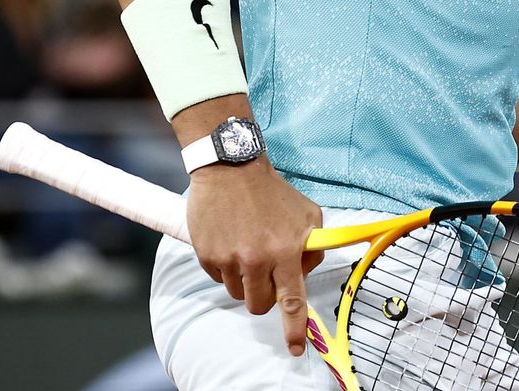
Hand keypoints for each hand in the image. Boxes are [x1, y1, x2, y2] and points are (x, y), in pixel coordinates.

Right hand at [187, 160, 323, 356]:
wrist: (230, 168)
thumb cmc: (272, 192)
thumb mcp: (307, 214)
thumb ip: (312, 247)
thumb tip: (304, 273)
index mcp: (285, 250)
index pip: (291, 300)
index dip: (294, 328)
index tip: (295, 348)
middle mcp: (257, 259)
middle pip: (259, 304)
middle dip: (263, 295)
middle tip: (264, 271)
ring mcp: (229, 258)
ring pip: (238, 293)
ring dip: (243, 279)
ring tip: (245, 248)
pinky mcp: (206, 254)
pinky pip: (218, 277)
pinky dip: (224, 266)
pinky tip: (229, 240)